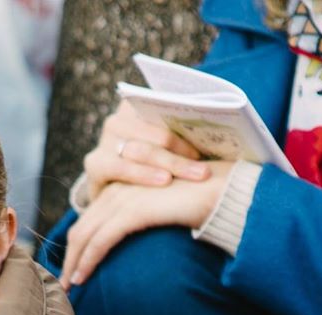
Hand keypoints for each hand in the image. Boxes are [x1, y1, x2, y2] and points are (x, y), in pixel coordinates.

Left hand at [62, 163, 231, 287]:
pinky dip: (87, 261)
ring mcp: (126, 197)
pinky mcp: (134, 210)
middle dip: (70, 256)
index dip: (80, 242)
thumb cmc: (208, 201)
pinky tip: (80, 278)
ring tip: (68, 286)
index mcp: (128, 185)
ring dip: (73, 263)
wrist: (228, 191)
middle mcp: (122, 187)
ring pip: (86, 234)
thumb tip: (146, 242)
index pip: (94, 216)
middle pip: (83, 226)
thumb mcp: (172, 209)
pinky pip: (101, 240)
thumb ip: (153, 217)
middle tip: (64, 283)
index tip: (75, 266)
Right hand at [84, 101, 209, 201]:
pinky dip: (143, 174)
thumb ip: (187, 138)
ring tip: (196, 174)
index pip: (166, 105)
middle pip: (157, 131)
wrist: (114, 201)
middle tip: (210, 163)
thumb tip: (226, 133)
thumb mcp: (171, 151)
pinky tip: (164, 181)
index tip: (215, 127)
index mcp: (138, 107)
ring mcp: (105, 140)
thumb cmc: (154, 173)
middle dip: (186, 148)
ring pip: (142, 148)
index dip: (191, 117)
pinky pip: (120, 167)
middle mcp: (119, 120)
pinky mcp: (95, 164)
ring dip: (172, 162)